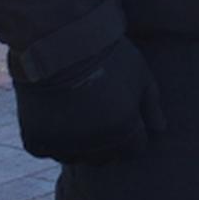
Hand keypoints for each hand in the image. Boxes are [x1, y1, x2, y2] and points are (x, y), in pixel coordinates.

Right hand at [9, 36, 163, 163]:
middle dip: (108, 140)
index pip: (136, 148)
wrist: (57, 42)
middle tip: (98, 111)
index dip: (132, 129)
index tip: (123, 111)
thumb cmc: (105, 54)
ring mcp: (64, 147)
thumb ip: (152, 105)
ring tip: (76, 111)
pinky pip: (50, 149)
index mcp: (124, 131)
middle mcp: (95, 147)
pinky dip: (53, 138)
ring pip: (78, 156)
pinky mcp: (37, 144)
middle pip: (107, 156)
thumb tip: (160, 129)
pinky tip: (55, 112)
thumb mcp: (139, 74)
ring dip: (80, 143)